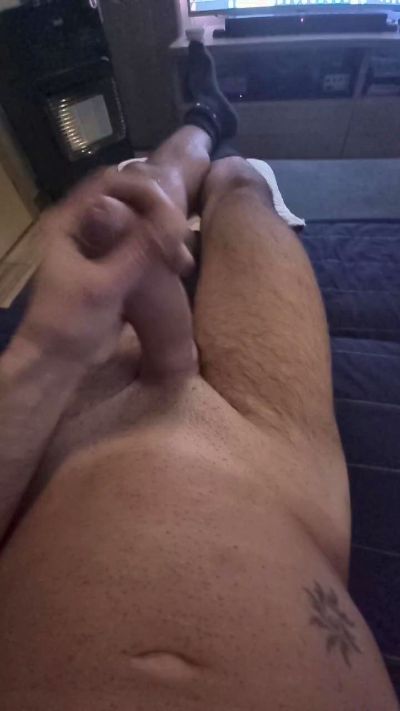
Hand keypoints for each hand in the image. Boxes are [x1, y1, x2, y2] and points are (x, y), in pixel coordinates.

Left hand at [17, 170, 192, 367]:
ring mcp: (99, 246)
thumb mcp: (104, 286)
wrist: (58, 362)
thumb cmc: (69, 324)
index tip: (171, 214)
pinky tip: (178, 267)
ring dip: (163, 237)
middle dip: (159, 215)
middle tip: (179, 244)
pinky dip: (160, 253)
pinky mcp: (113, 267)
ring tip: (181, 262)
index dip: (143, 190)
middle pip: (129, 200)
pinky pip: (142, 248)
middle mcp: (83, 226)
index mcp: (69, 221)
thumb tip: (172, 220)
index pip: (110, 182)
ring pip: (138, 224)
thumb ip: (137, 252)